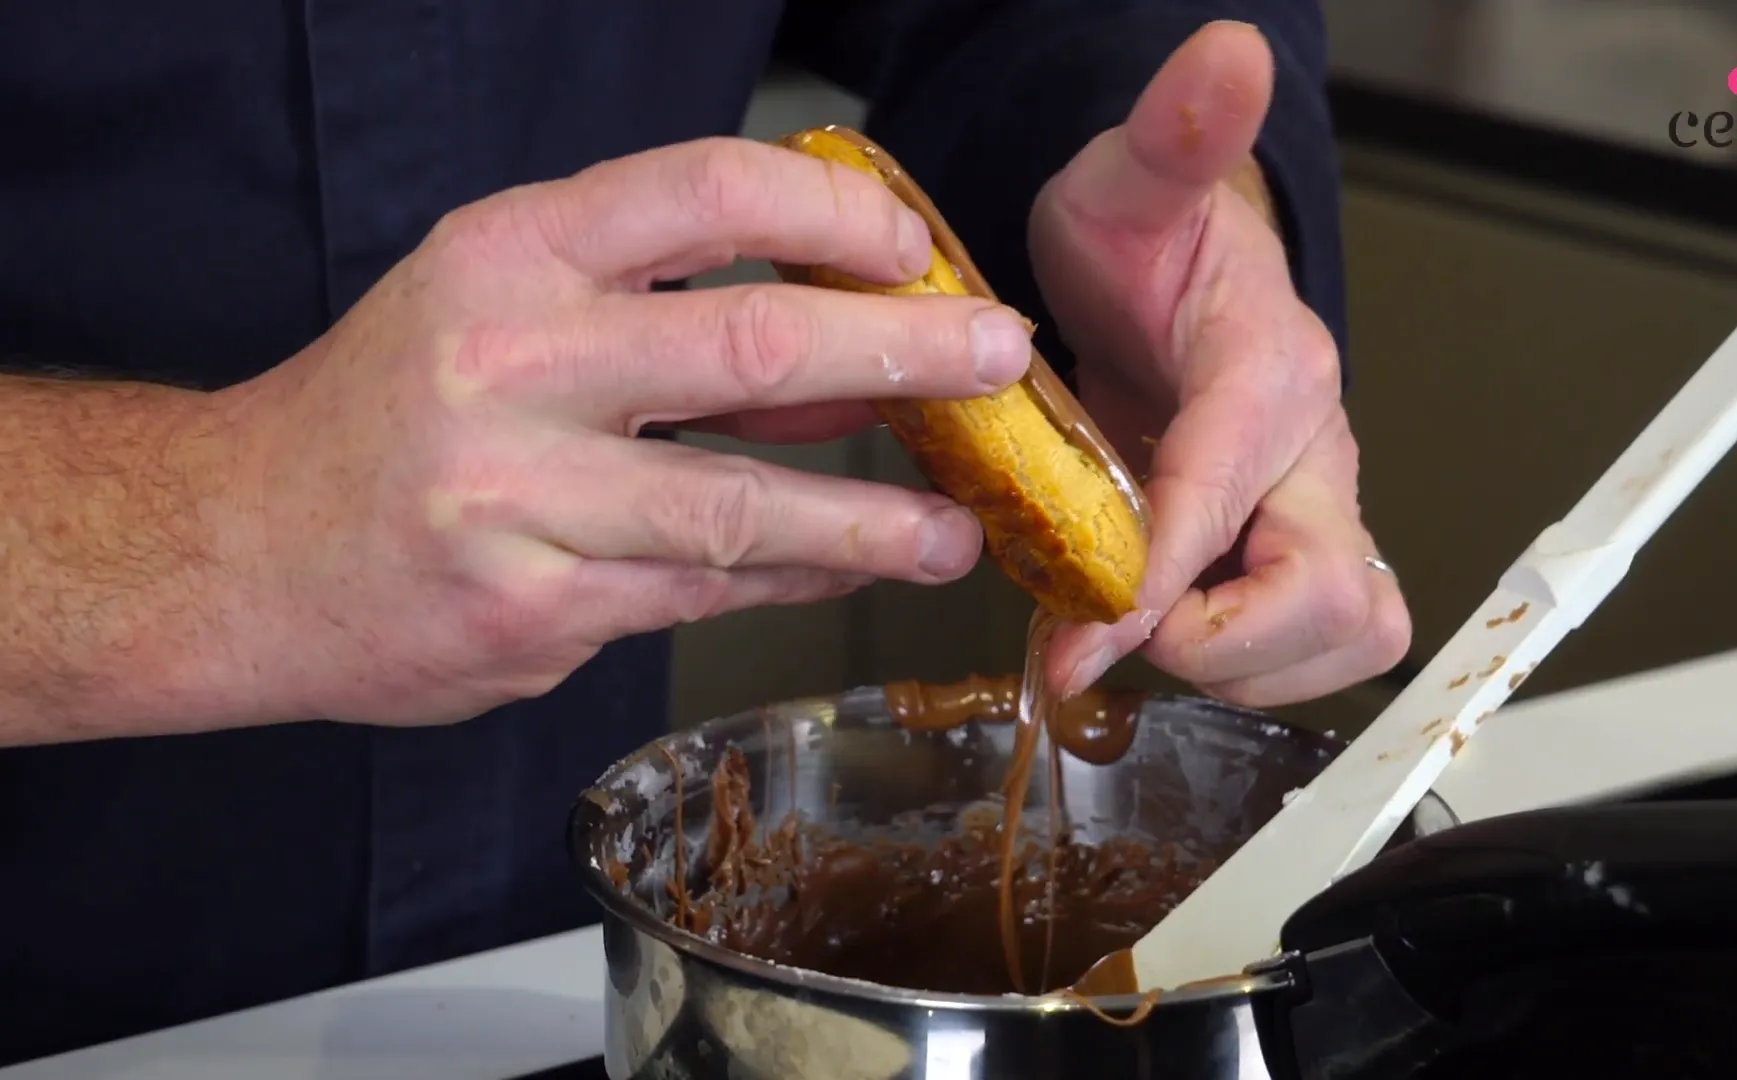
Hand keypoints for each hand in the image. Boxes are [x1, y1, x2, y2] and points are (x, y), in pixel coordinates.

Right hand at [217, 138, 1032, 724]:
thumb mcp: (495, 305)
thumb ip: (656, 310)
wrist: (228, 549)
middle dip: (903, 352)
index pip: (703, 191)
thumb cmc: (385, 413)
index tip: (911, 248)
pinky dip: (789, 579)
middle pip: (750, 346)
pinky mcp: (530, 613)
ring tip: (957, 528)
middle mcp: (511, 364)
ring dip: (874, 518)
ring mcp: (519, 499)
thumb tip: (842, 350)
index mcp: (508, 254)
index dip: (833, 214)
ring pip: (742, 506)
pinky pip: (698, 592)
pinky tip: (848, 572)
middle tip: (998, 360)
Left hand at [1029, 21, 1410, 705]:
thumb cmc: (1143, 237)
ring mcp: (1309, 507)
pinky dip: (1240, 666)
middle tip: (1116, 634)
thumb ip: (1177, 132)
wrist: (1173, 268)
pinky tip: (1155, 628)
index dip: (1160, 582)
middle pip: (1336, 602)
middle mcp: (1312, 453)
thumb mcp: (1129, 181)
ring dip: (1238, 669)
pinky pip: (1305, 645)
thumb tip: (1225, 53)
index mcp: (1268, 372)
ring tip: (1136, 630)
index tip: (1078, 641)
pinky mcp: (1290, 547)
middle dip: (1224, 648)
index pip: (1228, 497)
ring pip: (1343, 640)